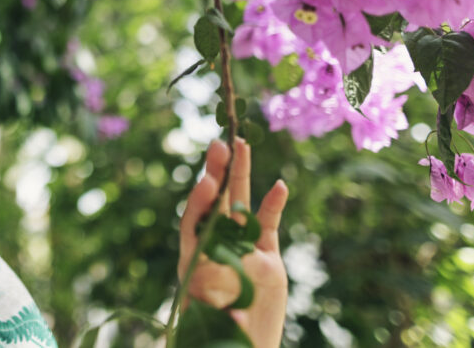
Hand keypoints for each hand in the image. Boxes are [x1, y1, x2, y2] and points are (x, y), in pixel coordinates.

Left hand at [178, 137, 288, 347]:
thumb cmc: (216, 334)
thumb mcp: (209, 315)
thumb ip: (214, 298)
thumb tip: (220, 288)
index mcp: (194, 259)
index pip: (193, 223)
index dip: (200, 203)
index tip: (207, 183)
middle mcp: (216, 248)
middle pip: (214, 204)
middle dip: (216, 172)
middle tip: (219, 144)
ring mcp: (242, 249)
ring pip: (240, 205)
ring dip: (241, 175)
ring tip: (241, 145)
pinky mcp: (266, 257)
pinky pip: (268, 226)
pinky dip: (273, 206)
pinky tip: (279, 186)